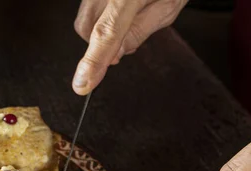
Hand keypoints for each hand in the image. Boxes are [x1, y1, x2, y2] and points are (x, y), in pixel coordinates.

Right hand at [72, 0, 187, 94]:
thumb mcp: (168, 6)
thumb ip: (140, 31)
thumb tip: (114, 56)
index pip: (106, 32)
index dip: (93, 61)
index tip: (83, 84)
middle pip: (88, 29)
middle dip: (103, 45)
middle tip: (129, 40)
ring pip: (84, 21)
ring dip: (102, 30)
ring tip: (129, 19)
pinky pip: (88, 8)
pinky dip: (101, 17)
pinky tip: (121, 10)